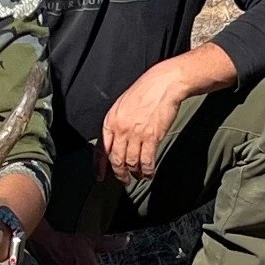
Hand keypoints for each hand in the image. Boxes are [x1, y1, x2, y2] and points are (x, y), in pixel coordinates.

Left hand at [97, 60, 185, 184]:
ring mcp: (136, 134)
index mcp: (111, 120)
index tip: (100, 176)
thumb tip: (116, 143)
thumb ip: (117, 124)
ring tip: (138, 175)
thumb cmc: (145, 91)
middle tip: (123, 179)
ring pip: (131, 162)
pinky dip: (147, 170)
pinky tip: (149, 173)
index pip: (101, 149)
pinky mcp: (152, 137)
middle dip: (119, 174)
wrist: (164, 84)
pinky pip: (146, 160)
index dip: (99, 166)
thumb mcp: (122, 106)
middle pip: (116, 160)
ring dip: (135, 173)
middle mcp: (121, 129)